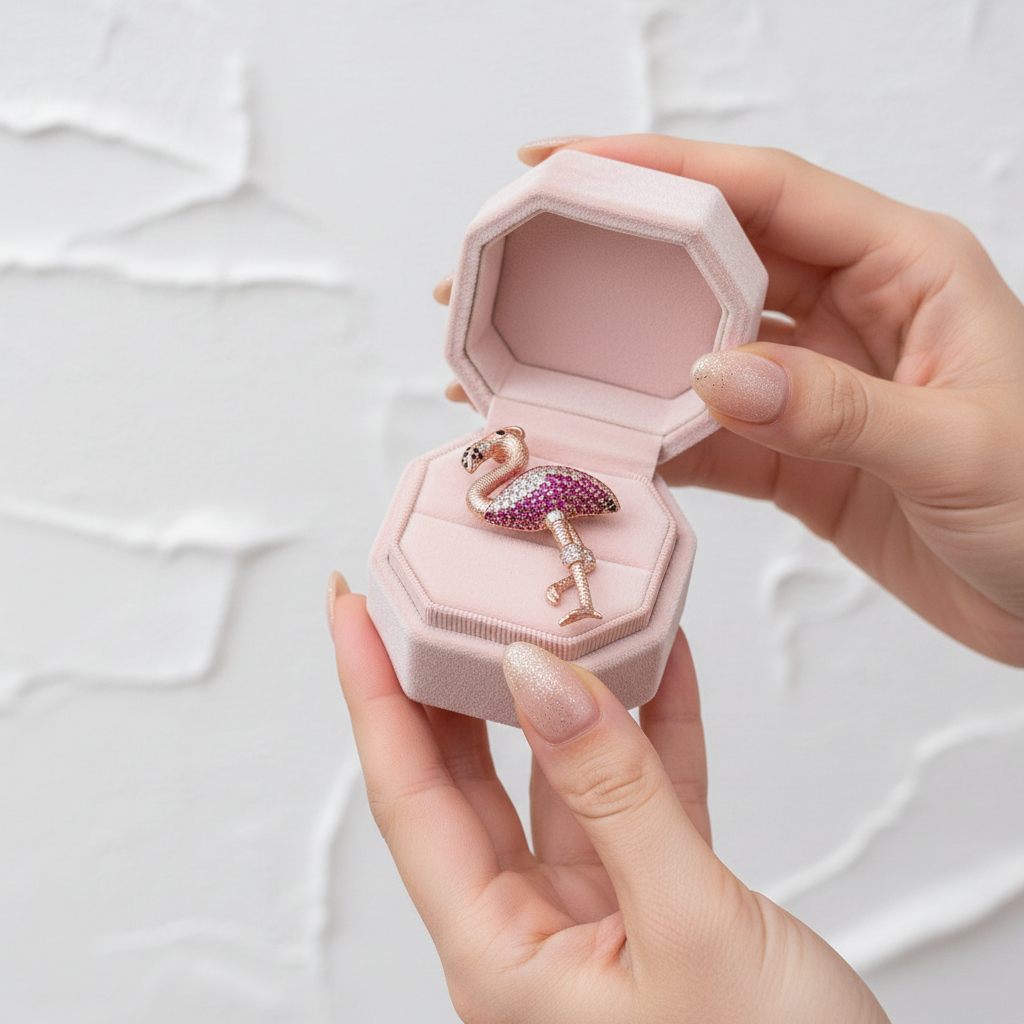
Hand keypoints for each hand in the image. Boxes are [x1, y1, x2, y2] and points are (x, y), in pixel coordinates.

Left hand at [329, 575, 889, 1023]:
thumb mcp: (687, 929)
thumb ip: (616, 795)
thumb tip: (541, 677)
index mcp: (501, 955)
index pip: (408, 796)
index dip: (373, 692)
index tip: (353, 607)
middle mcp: (533, 932)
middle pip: (468, 778)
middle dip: (449, 679)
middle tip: (438, 593)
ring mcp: (598, 916)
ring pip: (559, 778)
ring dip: (566, 693)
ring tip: (552, 608)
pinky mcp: (662, 905)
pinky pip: (641, 797)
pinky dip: (652, 730)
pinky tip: (658, 665)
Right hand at [442, 138, 1023, 665]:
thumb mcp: (964, 450)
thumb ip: (837, 410)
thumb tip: (713, 377)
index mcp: (905, 268)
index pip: (763, 193)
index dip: (660, 169)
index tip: (563, 163)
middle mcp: (851, 312)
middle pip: (710, 262)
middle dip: (614, 258)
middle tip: (521, 264)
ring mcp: (816, 386)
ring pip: (696, 351)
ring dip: (618, 357)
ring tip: (533, 356)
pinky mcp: (798, 455)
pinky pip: (709, 434)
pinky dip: (653, 439)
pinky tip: (599, 441)